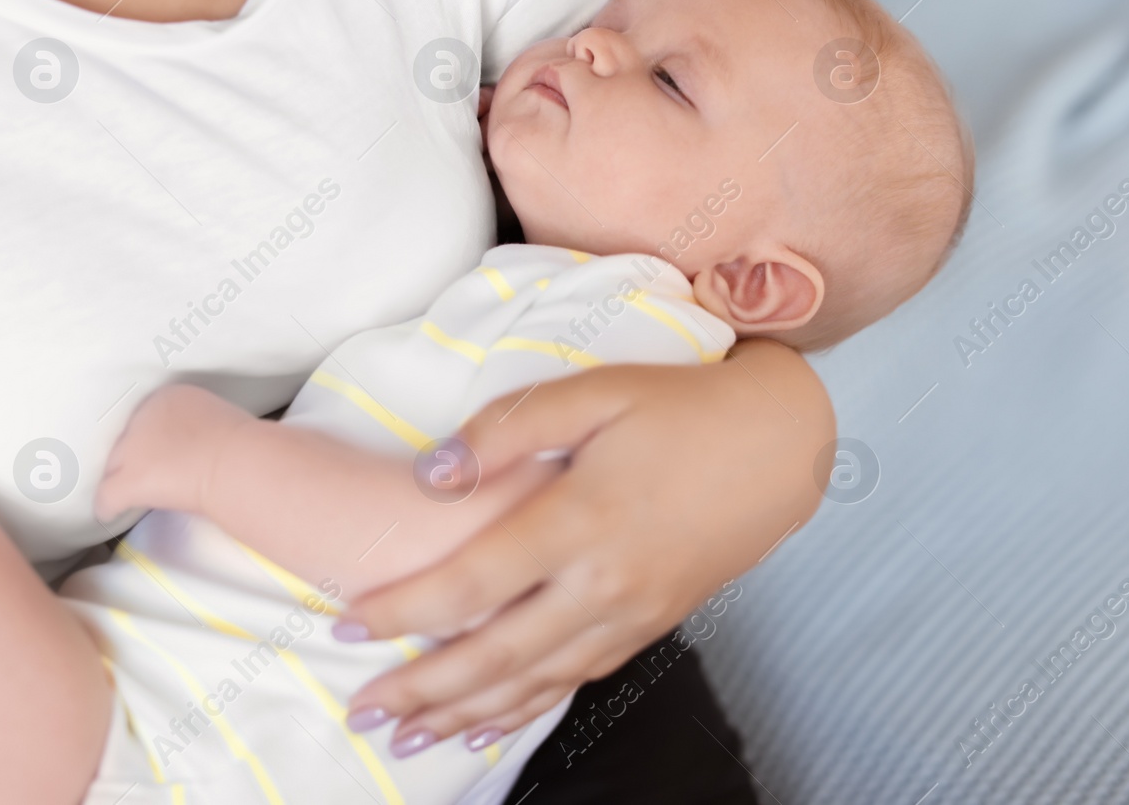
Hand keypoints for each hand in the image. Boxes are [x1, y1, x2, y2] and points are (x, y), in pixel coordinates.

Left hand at [96, 383, 255, 520]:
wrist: (238, 462)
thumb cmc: (244, 444)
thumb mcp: (220, 419)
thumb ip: (200, 426)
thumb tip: (200, 444)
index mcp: (169, 398)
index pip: (148, 418)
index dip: (154, 438)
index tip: (166, 451)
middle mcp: (144, 417)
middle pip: (125, 440)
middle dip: (136, 457)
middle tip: (151, 473)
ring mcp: (132, 449)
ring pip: (112, 467)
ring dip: (121, 479)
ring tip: (129, 493)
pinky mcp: (128, 481)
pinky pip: (106, 498)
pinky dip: (109, 507)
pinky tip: (111, 515)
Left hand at [338, 338, 831, 751]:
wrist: (781, 445)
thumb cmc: (681, 407)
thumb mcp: (595, 392)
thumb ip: (510, 430)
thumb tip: (430, 476)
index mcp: (581, 520)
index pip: (471, 584)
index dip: (402, 608)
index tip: (347, 618)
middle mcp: (605, 583)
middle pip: (495, 656)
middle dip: (421, 690)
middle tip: (361, 711)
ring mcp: (633, 613)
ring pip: (535, 682)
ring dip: (466, 716)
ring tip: (409, 737)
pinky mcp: (653, 625)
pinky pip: (578, 681)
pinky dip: (527, 710)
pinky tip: (492, 726)